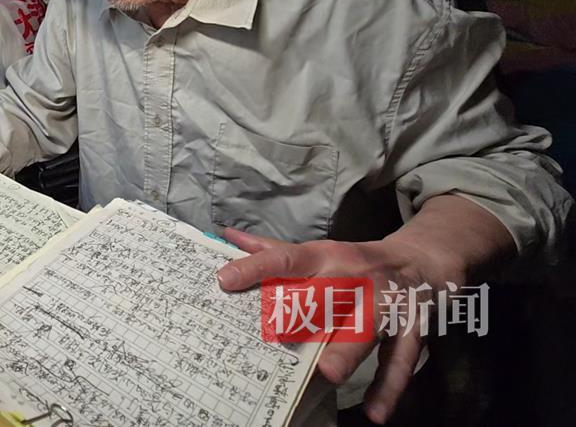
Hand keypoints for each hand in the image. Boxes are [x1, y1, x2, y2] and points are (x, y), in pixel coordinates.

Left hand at [215, 229, 442, 423]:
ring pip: (368, 327)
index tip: (224, 280)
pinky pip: (400, 358)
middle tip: (280, 334)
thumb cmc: (356, 261)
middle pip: (328, 293)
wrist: (422, 260)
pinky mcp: (411, 328)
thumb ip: (274, 250)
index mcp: (326, 257)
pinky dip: (390, 386)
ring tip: (328, 373)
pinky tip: (375, 413)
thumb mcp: (320, 252)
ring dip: (349, 349)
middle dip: (306, 311)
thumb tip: (229, 237)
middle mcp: (355, 277)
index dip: (256, 267)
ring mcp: (386, 303)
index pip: (286, 259)